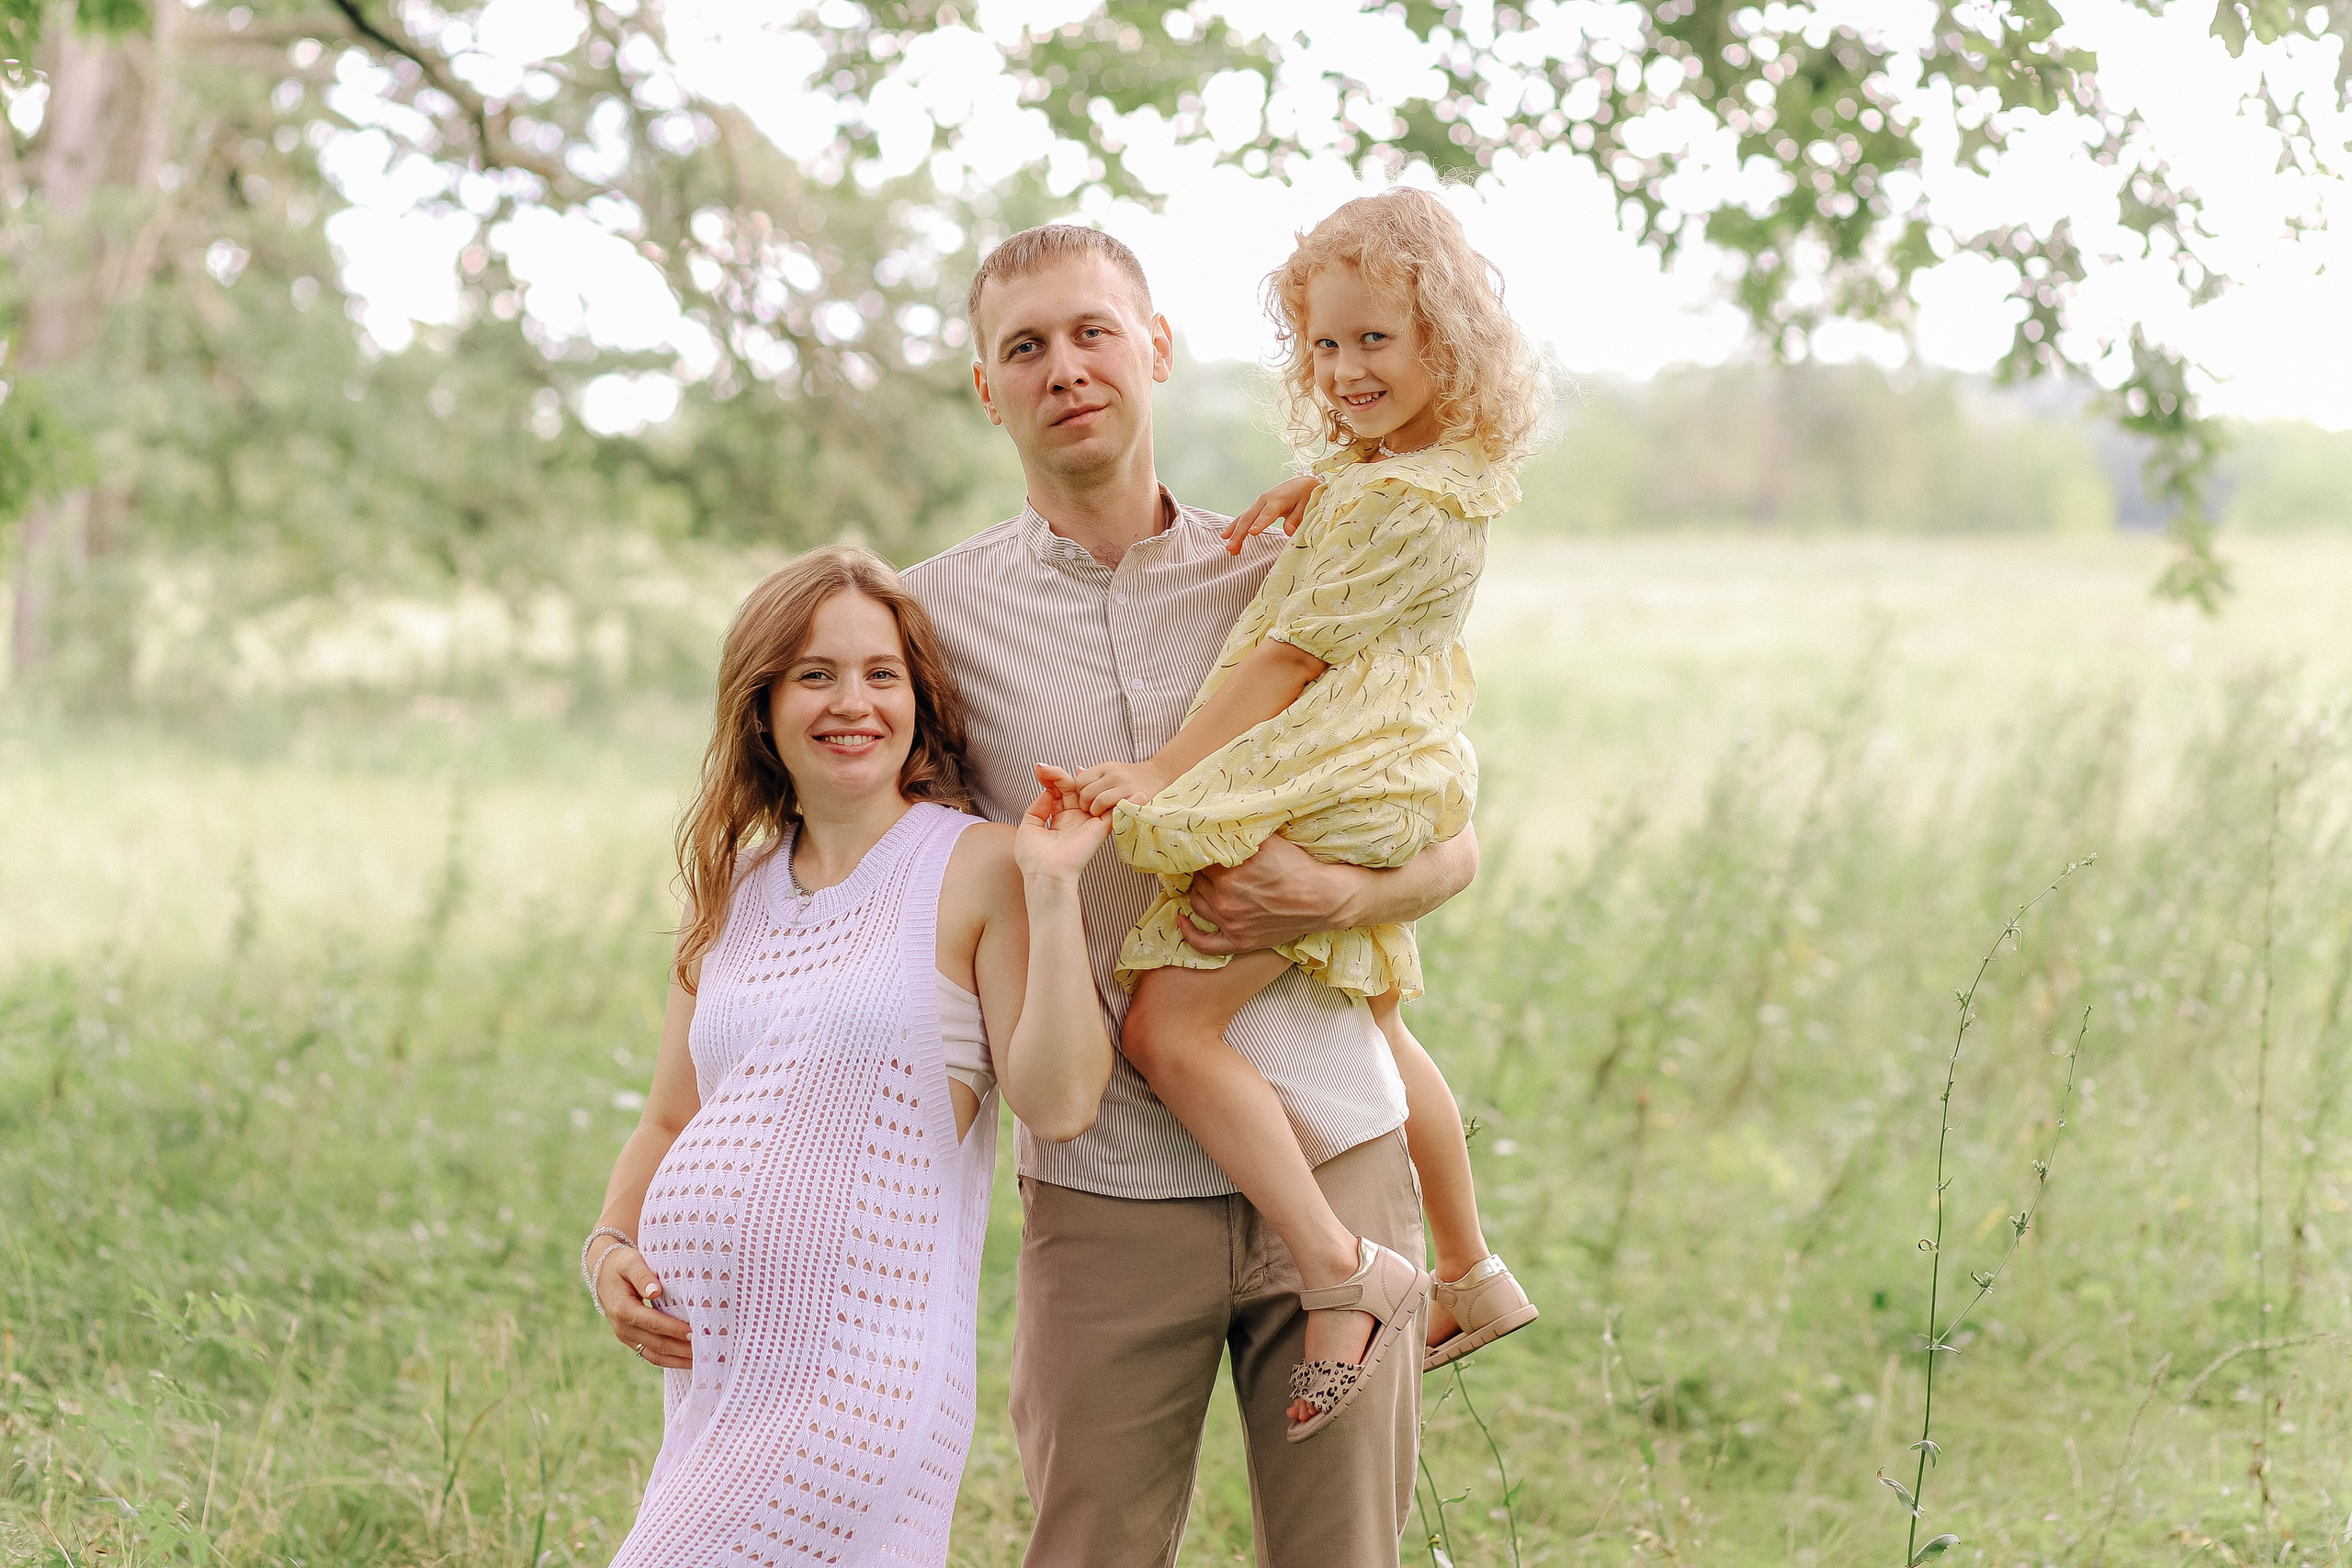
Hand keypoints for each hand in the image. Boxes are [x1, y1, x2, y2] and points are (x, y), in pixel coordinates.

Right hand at [593, 1241, 692, 1369]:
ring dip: (678, 1360)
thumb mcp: (630, 1263)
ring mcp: (626, 1337)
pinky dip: (669, 1360)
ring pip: (655, 1355)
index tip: (696, 1332)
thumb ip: (643, 1276)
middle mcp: (623, 1328)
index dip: (675, 1330)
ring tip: (701, 1360)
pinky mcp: (631, 1340)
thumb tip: (656, 1291)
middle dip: (682, 1349)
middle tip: (707, 1349)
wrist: (603, 1272)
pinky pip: (651, 1355)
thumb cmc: (621, 1264)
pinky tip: (687, 1361)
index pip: (654, 1323)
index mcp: (624, 1310)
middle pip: (657, 1344)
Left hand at [1017, 766, 1110, 883]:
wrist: (1046, 874)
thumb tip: (1047, 792)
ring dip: (1080, 780)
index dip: (1052, 779)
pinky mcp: (1101, 827)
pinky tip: (1107, 781)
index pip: (1060, 793)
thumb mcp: (1028, 828)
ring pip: (1091, 793)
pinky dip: (1117, 796)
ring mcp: (1088, 822)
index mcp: (1059, 820)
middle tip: (1045, 768)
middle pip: (1073, 789)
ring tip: (1061, 773)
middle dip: (1059, 776)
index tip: (1039, 770)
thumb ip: (1036, 809)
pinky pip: (1114, 808)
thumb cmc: (1034, 857)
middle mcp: (1075, 819)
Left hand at [1073, 758, 1172, 815]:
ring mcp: (1125, 786)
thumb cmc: (1132, 777)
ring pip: (1098, 802)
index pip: (1079, 781)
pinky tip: (1113, 814)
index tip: (1087, 799)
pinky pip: (1115, 809)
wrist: (1158, 775)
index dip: (1079, 793)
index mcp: (1106, 767)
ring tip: (1101, 813)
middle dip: (1085, 805)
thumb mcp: (1112, 770)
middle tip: (1092, 810)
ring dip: (1096, 812)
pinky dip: (1110, 814)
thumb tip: (1076, 772)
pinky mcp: (1136, 798)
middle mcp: (1114, 774)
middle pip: (1086, 793)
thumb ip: (1094, 774)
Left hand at [1177, 833, 1360, 954]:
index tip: (1206, 846)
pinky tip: (1183, 920)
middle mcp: (1224, 898)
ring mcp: (1230, 923)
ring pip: (1196, 903)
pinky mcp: (1239, 941)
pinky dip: (1189, 933)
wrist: (1323, 899)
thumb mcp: (1268, 840)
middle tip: (1213, 863)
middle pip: (1197, 879)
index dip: (1204, 849)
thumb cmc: (1298, 867)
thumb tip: (1215, 823)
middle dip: (1203, 870)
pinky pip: (1204, 943)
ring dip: (1199, 891)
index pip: (1200, 857)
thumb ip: (1239, 833)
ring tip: (1206, 883)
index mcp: (1228, 872)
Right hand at [1222, 475, 1321, 554]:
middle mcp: (1264, 500)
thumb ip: (1297, 518)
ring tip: (1230, 549)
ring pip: (1244, 518)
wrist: (1302, 483)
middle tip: (1231, 548)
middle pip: (1249, 518)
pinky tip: (1227, 537)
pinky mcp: (1257, 507)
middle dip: (1239, 533)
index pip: (1267, 514)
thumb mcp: (1306, 506)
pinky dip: (1235, 527)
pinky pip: (1244, 518)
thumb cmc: (1306, 495)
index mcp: (1278, 500)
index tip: (1252, 533)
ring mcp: (1258, 503)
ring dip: (1235, 533)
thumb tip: (1289, 532)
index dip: (1260, 523)